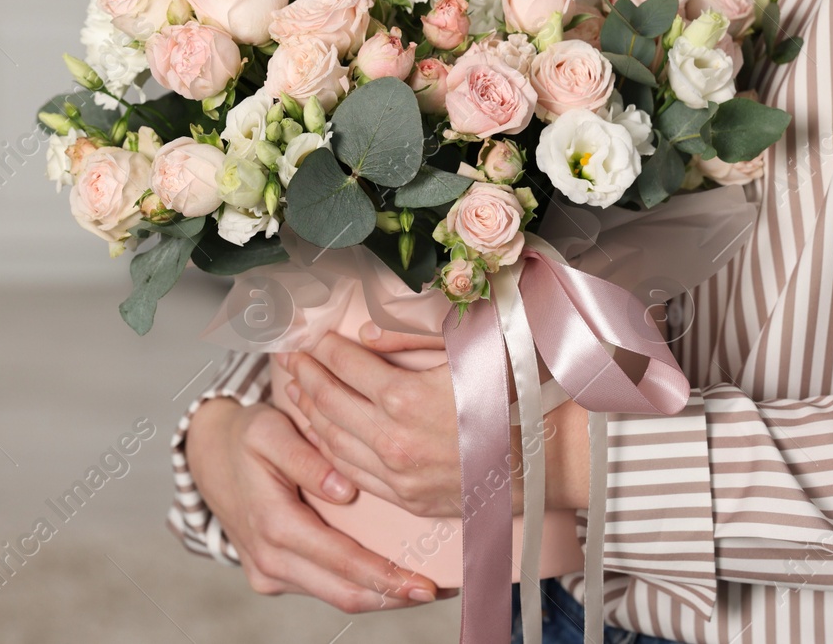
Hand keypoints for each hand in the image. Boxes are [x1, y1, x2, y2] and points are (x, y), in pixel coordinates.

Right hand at [184, 397, 438, 611]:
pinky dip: (355, 585)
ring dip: (379, 594)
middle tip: (437, 590)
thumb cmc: (248, 436)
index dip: (385, 575)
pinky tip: (387, 575)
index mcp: (273, 524)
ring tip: (422, 585)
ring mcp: (267, 573)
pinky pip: (321, 587)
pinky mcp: (270, 576)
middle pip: (343, 592)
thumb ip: (306, 459)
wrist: (208, 455)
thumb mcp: (270, 431)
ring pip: (335, 596)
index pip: (340, 560)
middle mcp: (269, 559)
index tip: (425, 581)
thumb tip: (345, 491)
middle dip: (392, 596)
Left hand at [277, 323, 592, 517]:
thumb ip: (412, 337)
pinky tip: (319, 429)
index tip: (313, 334)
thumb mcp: (468, 349)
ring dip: (309, 409)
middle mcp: (392, 440)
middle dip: (305, 373)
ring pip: (332, 438)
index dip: (326, 346)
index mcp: (406, 397)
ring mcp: (395, 474)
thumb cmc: (510, 395)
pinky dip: (327, 446)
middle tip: (289, 355)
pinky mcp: (402, 498)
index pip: (347, 364)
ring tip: (296, 387)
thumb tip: (365, 335)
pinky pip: (349, 470)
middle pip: (329, 400)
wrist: (543, 459)